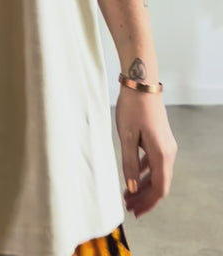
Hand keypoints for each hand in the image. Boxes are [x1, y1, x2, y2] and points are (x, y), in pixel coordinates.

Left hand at [115, 87, 177, 217]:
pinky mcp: (160, 138)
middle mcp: (168, 152)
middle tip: (128, 207)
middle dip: (144, 197)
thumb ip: (130, 164)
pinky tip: (133, 176)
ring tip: (127, 195)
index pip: (160, 188)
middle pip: (159, 183)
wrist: (141, 83)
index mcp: (161, 154)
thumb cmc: (133, 108)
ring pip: (157, 173)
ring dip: (143, 185)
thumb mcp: (126, 137)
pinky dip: (144, 172)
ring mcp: (166, 145)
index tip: (135, 212)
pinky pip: (154, 162)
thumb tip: (131, 188)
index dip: (148, 203)